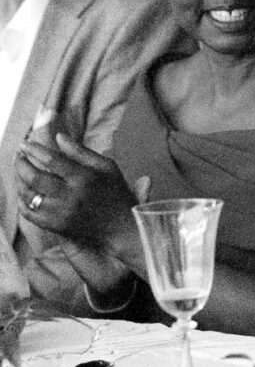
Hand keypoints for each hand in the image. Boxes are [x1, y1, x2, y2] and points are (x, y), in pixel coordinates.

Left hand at [16, 128, 143, 257]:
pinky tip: (24, 193)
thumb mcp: (107, 167)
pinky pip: (30, 214)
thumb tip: (58, 137)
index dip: (34, 150)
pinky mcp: (56, 227)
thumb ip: (81, 151)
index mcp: (83, 178)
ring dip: (19, 182)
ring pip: (28, 196)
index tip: (24, 144)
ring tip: (19, 173)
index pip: (51, 160)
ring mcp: (61, 214)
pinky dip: (22, 202)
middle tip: (18, 156)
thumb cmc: (117, 194)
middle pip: (34, 178)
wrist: (123, 229)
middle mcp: (70, 196)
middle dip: (21, 164)